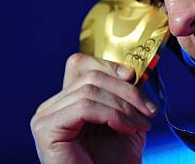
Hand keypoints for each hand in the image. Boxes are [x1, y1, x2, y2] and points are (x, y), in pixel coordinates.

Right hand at [30, 53, 157, 163]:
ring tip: (142, 125)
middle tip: (149, 110)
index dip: (109, 65)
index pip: (82, 64)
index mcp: (66, 101)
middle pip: (89, 76)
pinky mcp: (46, 129)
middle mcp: (51, 106)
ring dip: (124, 106)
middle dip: (126, 90)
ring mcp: (45, 117)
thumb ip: (124, 94)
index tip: (134, 77)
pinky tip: (127, 130)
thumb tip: (138, 69)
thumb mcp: (124, 120)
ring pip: (89, 90)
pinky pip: (83, 107)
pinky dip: (112, 115)